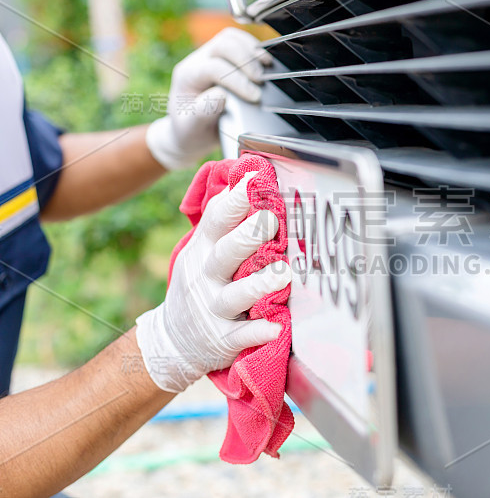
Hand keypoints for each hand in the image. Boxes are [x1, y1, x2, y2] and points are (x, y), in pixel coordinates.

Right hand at [136, 172, 290, 391]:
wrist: (173, 341)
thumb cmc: (200, 284)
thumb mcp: (201, 250)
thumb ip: (222, 221)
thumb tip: (245, 180)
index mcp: (202, 250)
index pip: (216, 220)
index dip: (235, 199)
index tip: (257, 180)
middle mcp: (206, 277)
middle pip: (226, 254)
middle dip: (248, 235)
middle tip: (272, 220)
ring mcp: (213, 309)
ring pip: (236, 295)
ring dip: (260, 284)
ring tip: (284, 272)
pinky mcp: (223, 339)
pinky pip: (242, 336)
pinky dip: (258, 332)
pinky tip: (276, 328)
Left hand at [145, 28, 271, 169]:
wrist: (189, 130)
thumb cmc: (191, 131)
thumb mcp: (192, 128)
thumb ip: (203, 112)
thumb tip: (221, 95)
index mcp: (187, 77)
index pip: (214, 68)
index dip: (237, 80)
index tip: (254, 97)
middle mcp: (197, 61)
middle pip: (222, 44)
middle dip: (245, 60)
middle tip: (261, 81)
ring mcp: (209, 55)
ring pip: (231, 37)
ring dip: (251, 49)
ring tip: (267, 66)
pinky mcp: (223, 56)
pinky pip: (238, 40)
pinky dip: (254, 48)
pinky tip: (266, 62)